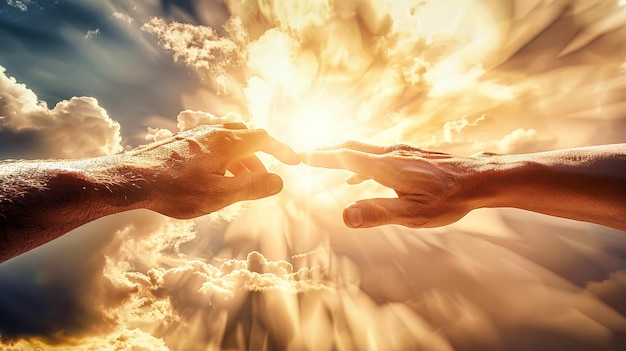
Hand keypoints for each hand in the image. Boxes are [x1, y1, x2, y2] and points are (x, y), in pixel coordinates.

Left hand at [128, 124, 299, 218]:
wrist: (129, 179)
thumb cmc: (173, 189)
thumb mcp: (219, 195)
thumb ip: (252, 188)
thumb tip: (279, 182)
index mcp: (226, 142)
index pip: (263, 137)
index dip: (282, 149)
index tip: (294, 162)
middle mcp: (213, 132)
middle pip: (247, 136)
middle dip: (260, 157)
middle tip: (263, 180)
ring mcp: (196, 134)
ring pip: (229, 140)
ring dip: (242, 159)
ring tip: (240, 183)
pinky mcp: (182, 142)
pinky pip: (213, 143)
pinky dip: (225, 157)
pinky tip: (215, 176)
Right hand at [300, 141, 479, 227]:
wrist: (480, 179)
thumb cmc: (448, 199)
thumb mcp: (413, 214)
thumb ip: (378, 213)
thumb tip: (345, 215)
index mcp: (386, 167)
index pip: (345, 157)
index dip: (321, 156)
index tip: (301, 154)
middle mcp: (391, 154)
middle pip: (351, 147)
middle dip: (326, 151)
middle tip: (306, 153)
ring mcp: (402, 153)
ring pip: (364, 149)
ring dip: (341, 154)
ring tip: (325, 161)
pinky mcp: (411, 156)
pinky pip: (377, 155)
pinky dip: (359, 162)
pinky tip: (357, 176)